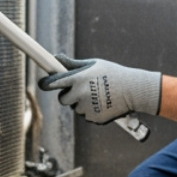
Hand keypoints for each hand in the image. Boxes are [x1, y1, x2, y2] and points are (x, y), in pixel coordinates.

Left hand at [38, 54, 161, 124]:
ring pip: (75, 108)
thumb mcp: (93, 64)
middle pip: (62, 99)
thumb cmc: (113, 73)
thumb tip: (56, 58)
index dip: (46, 84)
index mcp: (78, 78)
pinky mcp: (93, 118)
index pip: (53, 83)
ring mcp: (86, 107)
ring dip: (82, 103)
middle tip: (81, 90)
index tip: (43, 84)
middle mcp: (79, 93)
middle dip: (68, 95)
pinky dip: (91, 111)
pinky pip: (86, 115)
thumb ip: (73, 65)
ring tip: (98, 95)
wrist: (133, 90)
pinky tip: (103, 103)